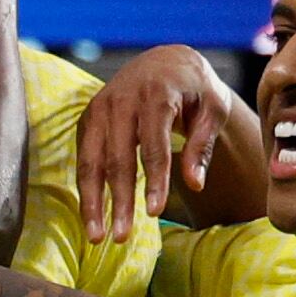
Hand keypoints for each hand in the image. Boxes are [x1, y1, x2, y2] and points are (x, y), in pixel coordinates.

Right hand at [77, 46, 235, 244]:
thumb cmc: (194, 88)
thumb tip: (195, 184)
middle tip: (121, 237)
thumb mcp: (212, 108)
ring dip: (92, 201)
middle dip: (119, 200)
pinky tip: (92, 215)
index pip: (153, 144)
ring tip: (96, 237)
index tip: (154, 213)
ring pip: (91, 160)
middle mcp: (121, 100)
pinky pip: (83, 157)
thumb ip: (201, 145)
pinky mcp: (88, 118)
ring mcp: (99, 108)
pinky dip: (86, 188)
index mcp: (156, 94)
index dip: (153, 180)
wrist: (164, 59)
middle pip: (117, 157)